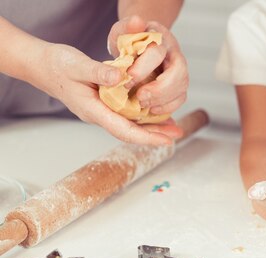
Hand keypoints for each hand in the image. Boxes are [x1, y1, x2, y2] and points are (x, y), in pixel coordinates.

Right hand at [34, 43, 178, 144]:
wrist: (43, 65)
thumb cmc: (58, 65)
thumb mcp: (77, 65)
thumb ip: (98, 72)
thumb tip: (120, 78)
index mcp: (93, 111)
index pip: (124, 130)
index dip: (146, 137)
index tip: (165, 140)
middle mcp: (100, 115)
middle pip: (131, 132)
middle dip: (155, 136)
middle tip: (178, 134)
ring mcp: (103, 111)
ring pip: (131, 125)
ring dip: (152, 128)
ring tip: (174, 127)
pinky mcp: (105, 105)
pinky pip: (128, 115)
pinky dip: (144, 116)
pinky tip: (157, 114)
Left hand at [108, 15, 188, 116]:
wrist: (138, 49)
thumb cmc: (129, 42)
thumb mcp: (122, 32)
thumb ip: (126, 27)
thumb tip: (137, 22)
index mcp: (161, 39)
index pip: (158, 52)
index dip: (144, 67)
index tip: (128, 78)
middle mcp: (175, 55)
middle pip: (178, 72)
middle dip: (159, 88)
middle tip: (140, 97)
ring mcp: (180, 71)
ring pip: (182, 87)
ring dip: (163, 99)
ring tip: (144, 105)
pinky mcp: (179, 86)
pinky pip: (181, 98)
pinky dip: (168, 107)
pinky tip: (153, 110)